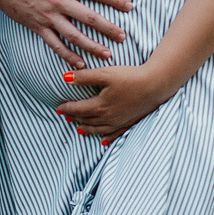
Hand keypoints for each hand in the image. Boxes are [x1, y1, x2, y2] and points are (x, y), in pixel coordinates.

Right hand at [0, 0, 131, 63]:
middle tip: (123, 37)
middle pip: (90, 18)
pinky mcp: (38, 27)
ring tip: (108, 54)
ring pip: (75, 35)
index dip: (115, 0)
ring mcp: (48, 17)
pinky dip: (68, 55)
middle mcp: (59, 2)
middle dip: (109, 28)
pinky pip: (55, 44)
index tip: (130, 7)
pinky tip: (80, 64)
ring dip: (92, 46)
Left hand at [56, 61, 173, 142]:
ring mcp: (119, 122)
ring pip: (98, 130)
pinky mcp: (129, 123)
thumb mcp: (105, 74)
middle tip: (65, 117)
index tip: (58, 108)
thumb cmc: (130, 77)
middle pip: (86, 120)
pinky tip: (102, 141)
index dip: (66, 108)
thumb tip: (65, 78)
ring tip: (78, 129)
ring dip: (87, 129)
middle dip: (74, 118)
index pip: (77, 109)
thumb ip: (84, 77)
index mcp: (99, 106)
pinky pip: (114, 135)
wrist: (155, 85)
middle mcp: (108, 118)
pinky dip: (106, 138)